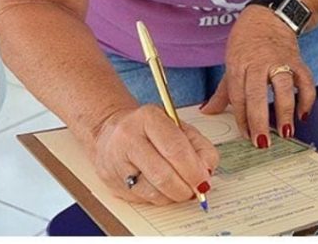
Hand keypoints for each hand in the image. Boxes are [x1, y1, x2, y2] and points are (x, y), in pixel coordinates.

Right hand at [91, 105, 218, 205]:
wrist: (110, 131)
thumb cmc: (149, 129)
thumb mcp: (178, 126)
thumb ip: (198, 146)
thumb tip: (206, 171)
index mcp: (148, 118)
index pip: (175, 149)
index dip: (193, 170)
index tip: (205, 180)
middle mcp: (128, 138)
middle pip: (163, 174)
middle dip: (185, 187)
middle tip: (196, 190)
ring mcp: (116, 162)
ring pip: (152, 192)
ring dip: (174, 196)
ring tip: (182, 189)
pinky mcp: (111, 182)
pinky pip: (142, 199)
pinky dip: (160, 199)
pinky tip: (164, 189)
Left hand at [201, 5, 314, 147]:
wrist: (269, 16)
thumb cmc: (247, 40)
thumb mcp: (231, 61)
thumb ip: (223, 90)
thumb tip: (208, 110)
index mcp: (239, 65)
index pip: (238, 96)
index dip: (242, 118)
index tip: (246, 136)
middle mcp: (259, 63)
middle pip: (257, 93)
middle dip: (259, 119)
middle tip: (262, 142)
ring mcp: (280, 61)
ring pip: (283, 87)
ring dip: (285, 111)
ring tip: (286, 132)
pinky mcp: (297, 60)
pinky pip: (306, 81)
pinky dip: (307, 99)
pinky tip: (303, 114)